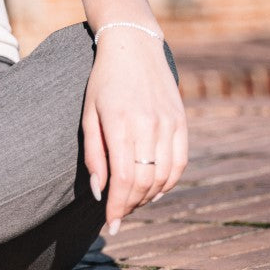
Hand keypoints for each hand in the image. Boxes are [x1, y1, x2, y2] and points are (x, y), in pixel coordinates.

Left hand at [81, 30, 188, 235]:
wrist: (133, 46)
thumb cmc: (102, 82)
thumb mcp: (88, 114)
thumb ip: (94, 154)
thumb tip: (99, 191)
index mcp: (120, 123)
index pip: (124, 179)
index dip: (118, 206)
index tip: (110, 223)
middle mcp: (148, 125)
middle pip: (145, 182)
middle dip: (130, 206)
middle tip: (117, 216)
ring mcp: (168, 123)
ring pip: (164, 177)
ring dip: (148, 197)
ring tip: (132, 203)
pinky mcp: (181, 122)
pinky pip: (179, 163)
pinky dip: (168, 183)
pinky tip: (154, 191)